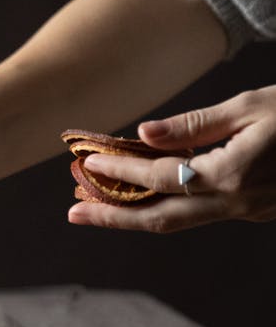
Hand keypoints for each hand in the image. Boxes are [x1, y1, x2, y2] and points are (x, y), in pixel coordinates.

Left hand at [67, 87, 275, 231]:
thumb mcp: (250, 105)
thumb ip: (194, 124)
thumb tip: (143, 133)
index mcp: (233, 174)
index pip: (161, 177)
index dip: (119, 171)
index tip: (86, 162)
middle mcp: (238, 203)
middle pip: (161, 219)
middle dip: (112, 217)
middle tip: (71, 214)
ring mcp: (249, 212)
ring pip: (180, 221)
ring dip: (134, 216)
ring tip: (94, 206)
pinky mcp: (256, 211)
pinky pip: (201, 212)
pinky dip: (167, 206)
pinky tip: (143, 195)